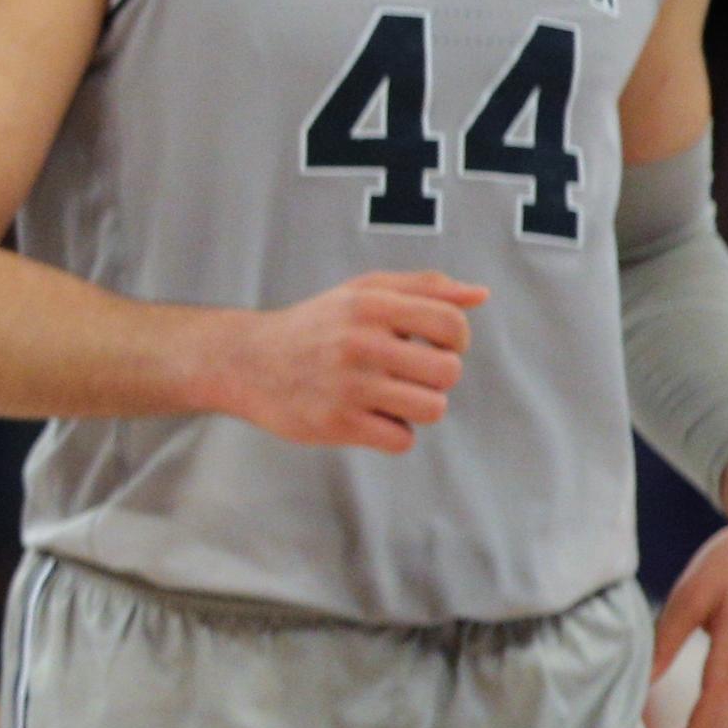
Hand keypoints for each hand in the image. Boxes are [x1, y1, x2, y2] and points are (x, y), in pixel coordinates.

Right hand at [208, 273, 487, 451]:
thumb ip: (424, 288)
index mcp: (371, 305)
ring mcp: (348, 385)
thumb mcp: (363, 292)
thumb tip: (480, 295)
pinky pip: (401, 439)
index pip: (451, 323)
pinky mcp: (336, 423)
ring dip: (417, 407)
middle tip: (407, 374)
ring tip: (390, 398)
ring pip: (431, 408)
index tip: (434, 345)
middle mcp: (360, 342)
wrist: (246, 362)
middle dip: (436, 377)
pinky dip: (393, 434)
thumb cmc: (316, 325)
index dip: (456, 340)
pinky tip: (370, 418)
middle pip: (448, 372)